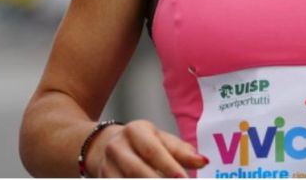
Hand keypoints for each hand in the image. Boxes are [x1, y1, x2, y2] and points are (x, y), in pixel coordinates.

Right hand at [86, 120, 208, 177]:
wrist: (103, 145)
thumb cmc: (141, 142)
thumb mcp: (160, 139)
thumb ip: (181, 151)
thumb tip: (203, 162)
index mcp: (135, 131)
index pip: (153, 151)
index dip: (168, 166)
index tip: (183, 179)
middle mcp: (117, 147)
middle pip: (137, 170)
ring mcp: (106, 166)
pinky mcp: (102, 179)